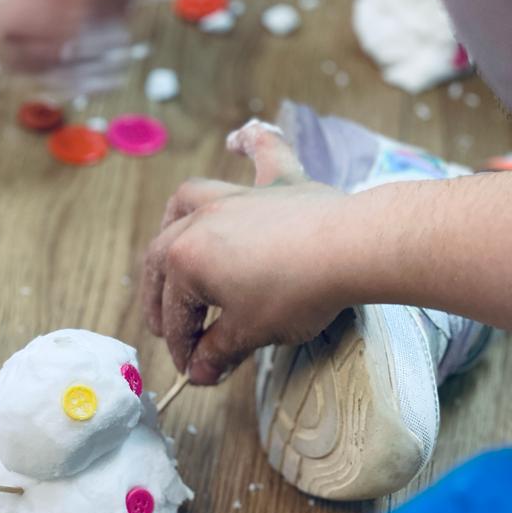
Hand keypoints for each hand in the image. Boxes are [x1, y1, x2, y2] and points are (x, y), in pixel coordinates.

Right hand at [142, 129, 349, 385]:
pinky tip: (238, 140)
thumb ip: (219, 352)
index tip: (196, 371)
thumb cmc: (296, 292)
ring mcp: (237, 197)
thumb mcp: (251, 332)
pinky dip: (250, 144)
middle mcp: (199, 221)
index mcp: (185, 261)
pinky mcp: (278, 182)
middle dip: (163, 299)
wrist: (349, 248)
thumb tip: (200, 372)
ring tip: (175, 247)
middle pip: (166, 261)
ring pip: (189, 202)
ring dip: (174, 224)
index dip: (183, 348)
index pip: (176, 315)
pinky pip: (260, 153)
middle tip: (173, 329)